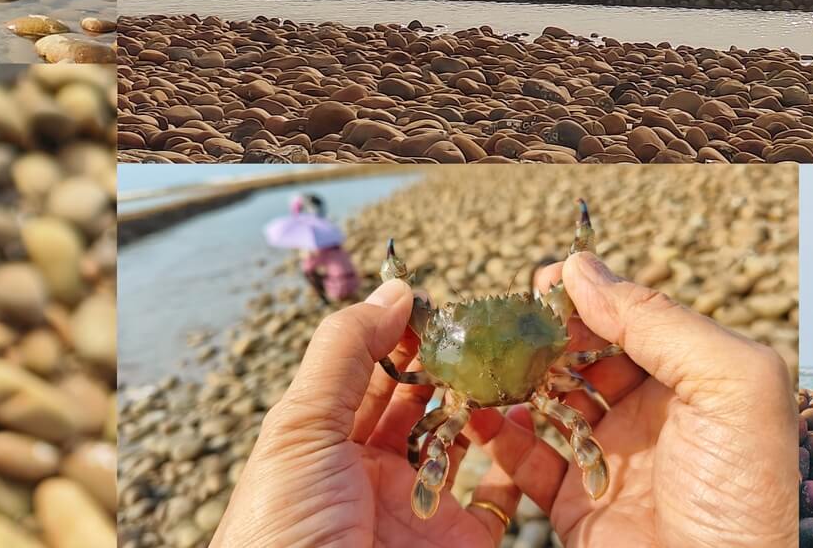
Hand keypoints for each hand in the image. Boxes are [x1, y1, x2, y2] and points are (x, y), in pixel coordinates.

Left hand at [211, 280, 504, 547]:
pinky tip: (530, 424)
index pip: (375, 372)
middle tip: (497, 324)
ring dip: (492, 404)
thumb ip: (347, 352)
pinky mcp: (461, 544)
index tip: (449, 299)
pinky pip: (500, 498)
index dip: (408, 333)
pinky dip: (521, 463)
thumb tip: (397, 289)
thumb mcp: (300, 429)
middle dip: (458, 364)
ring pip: (467, 441)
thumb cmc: (282, 531)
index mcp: (328, 441)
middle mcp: (374, 472)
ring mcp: (421, 510)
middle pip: (425, 402)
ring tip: (518, 363)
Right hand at [464, 253, 799, 547]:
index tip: (541, 284)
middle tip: (502, 322)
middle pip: (582, 353)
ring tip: (482, 362)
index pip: (631, 316)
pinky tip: (482, 414)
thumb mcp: (730, 386)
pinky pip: (528, 459)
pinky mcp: (576, 503)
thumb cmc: (744, 493)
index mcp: (694, 376)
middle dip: (541, 334)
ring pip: (548, 399)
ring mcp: (610, 456)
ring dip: (514, 377)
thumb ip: (660, 320)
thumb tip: (582, 268)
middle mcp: (651, 411)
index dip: (587, 296)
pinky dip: (500, 435)